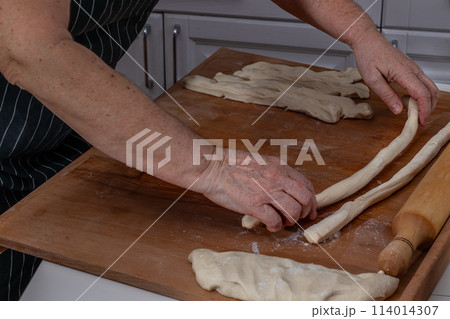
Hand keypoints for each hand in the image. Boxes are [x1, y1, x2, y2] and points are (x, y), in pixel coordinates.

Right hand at [196, 149, 316, 231]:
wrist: (211, 166)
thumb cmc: (230, 164)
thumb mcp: (260, 161)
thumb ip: (274, 172)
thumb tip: (283, 187)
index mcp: (279, 166)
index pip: (306, 184)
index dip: (311, 199)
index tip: (309, 208)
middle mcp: (277, 178)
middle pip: (305, 198)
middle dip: (305, 212)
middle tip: (300, 218)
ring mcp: (266, 191)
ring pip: (293, 211)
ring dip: (291, 220)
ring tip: (282, 222)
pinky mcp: (254, 205)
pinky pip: (275, 221)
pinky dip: (276, 227)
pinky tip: (270, 226)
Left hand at [352, 30, 438, 125]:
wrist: (368, 41)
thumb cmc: (368, 56)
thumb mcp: (372, 79)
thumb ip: (386, 95)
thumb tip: (398, 110)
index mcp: (404, 72)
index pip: (422, 94)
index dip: (424, 109)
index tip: (420, 121)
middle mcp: (413, 69)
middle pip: (431, 91)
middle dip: (429, 108)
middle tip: (420, 121)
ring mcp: (413, 68)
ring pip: (429, 86)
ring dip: (427, 101)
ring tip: (417, 114)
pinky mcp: (410, 69)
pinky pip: (422, 83)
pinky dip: (422, 94)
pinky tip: (411, 102)